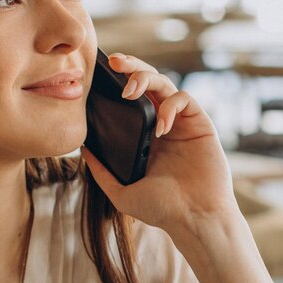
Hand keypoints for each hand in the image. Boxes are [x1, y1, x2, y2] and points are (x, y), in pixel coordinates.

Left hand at [80, 53, 239, 239]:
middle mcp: (163, 125)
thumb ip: (102, 172)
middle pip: (147, 83)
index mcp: (145, 137)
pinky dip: (170, 105)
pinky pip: (184, 99)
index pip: (131, 99)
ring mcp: (182, 122)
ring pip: (164, 83)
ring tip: (130, 90)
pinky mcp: (200, 123)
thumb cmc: (163, 210)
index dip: (117, 83)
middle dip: (131, 67)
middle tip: (114, 63)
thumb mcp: (121, 193)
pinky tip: (161, 126)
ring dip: (146, 78)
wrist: (194, 219)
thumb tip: (82, 149)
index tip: (98, 75)